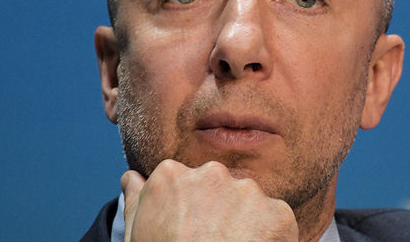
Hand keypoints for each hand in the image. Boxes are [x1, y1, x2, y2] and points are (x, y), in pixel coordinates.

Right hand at [121, 159, 298, 240]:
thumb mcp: (138, 232)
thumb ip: (137, 198)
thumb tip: (132, 177)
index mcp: (171, 175)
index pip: (188, 181)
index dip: (192, 211)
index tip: (189, 232)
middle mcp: (210, 173)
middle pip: (221, 188)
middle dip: (221, 212)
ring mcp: (246, 191)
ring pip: (250, 203)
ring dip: (246, 224)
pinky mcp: (276, 212)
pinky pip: (276, 221)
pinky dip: (270, 239)